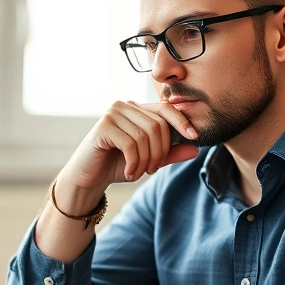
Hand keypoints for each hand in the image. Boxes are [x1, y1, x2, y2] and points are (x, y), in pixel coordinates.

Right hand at [55, 102, 200, 213]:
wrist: (88, 178)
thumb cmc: (118, 166)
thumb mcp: (149, 160)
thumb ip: (170, 154)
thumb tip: (195, 150)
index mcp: (137, 109)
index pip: (165, 108)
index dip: (182, 121)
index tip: (195, 137)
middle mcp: (125, 106)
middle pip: (157, 125)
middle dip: (160, 152)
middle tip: (153, 170)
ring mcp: (113, 114)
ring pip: (145, 136)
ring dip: (147, 160)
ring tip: (140, 173)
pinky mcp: (103, 126)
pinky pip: (130, 144)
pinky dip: (134, 163)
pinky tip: (130, 173)